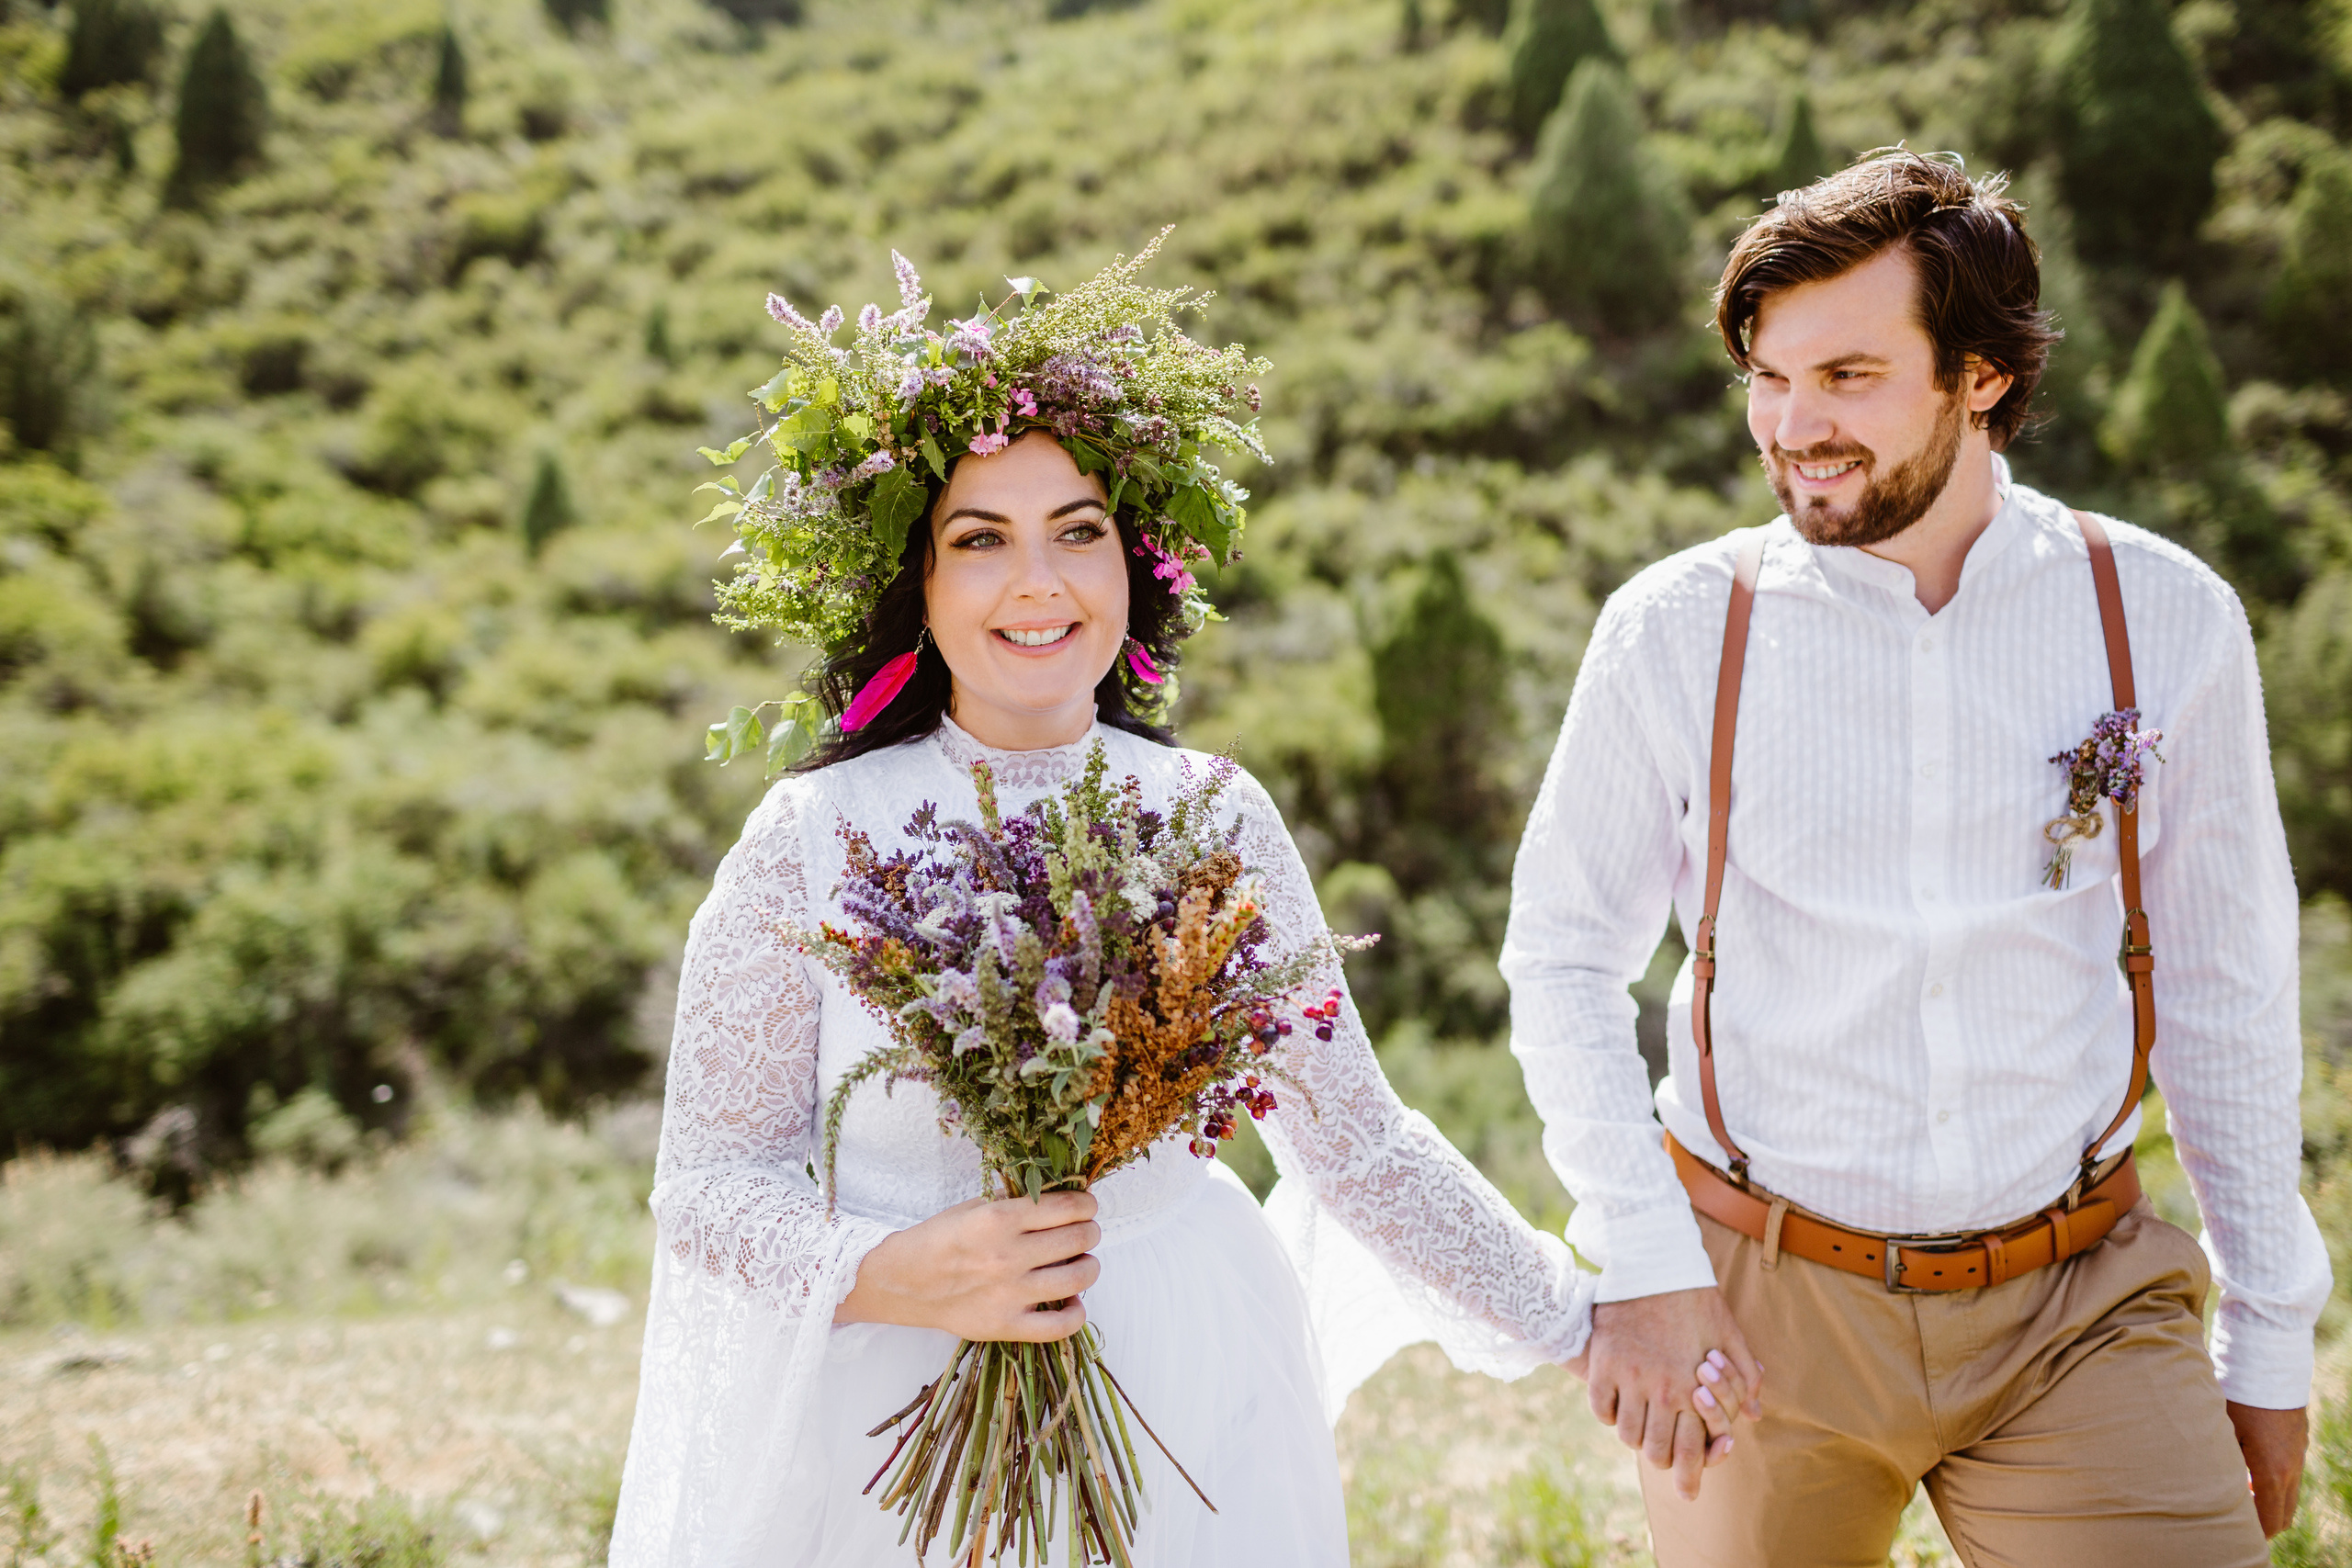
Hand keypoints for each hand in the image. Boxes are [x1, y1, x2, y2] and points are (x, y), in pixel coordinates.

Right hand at [836, 1191, 1100, 1341]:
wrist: (901, 1282)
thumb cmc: (938, 1239)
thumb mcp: (973, 1207)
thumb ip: (1015, 1202)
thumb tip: (1061, 1197)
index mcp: (999, 1219)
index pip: (1068, 1206)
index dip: (1086, 1204)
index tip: (1085, 1207)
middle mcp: (1008, 1256)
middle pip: (1079, 1239)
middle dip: (1089, 1232)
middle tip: (1084, 1232)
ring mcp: (1009, 1294)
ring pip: (1079, 1278)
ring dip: (1089, 1266)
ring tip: (1081, 1262)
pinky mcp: (1006, 1326)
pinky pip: (1062, 1326)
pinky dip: (1077, 1312)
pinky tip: (1071, 1300)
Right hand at [1582, 1287, 1763, 1501]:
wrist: (1654, 1262)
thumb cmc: (1698, 1299)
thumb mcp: (1731, 1335)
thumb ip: (1745, 1378)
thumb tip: (1752, 1416)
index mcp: (1695, 1388)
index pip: (1692, 1451)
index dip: (1690, 1480)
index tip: (1688, 1494)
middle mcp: (1662, 1389)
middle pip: (1656, 1452)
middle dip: (1662, 1460)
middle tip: (1663, 1453)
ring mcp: (1630, 1377)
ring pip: (1626, 1434)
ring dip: (1635, 1436)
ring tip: (1641, 1425)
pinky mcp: (1604, 1362)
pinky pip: (1600, 1408)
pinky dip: (1608, 1414)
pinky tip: (1617, 1405)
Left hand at [2226, 1400, 2307, 1537]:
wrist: (2267, 1365)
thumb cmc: (2236, 1398)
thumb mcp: (2221, 1430)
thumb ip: (2222, 1464)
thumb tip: (2213, 1489)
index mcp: (2272, 1472)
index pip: (2269, 1520)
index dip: (2253, 1532)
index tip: (2234, 1533)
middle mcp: (2291, 1469)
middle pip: (2283, 1514)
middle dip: (2263, 1523)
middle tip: (2237, 1521)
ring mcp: (2298, 1455)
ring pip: (2289, 1494)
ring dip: (2269, 1501)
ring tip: (2240, 1493)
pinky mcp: (2299, 1442)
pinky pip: (2291, 1474)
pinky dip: (2275, 1482)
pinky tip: (2250, 1469)